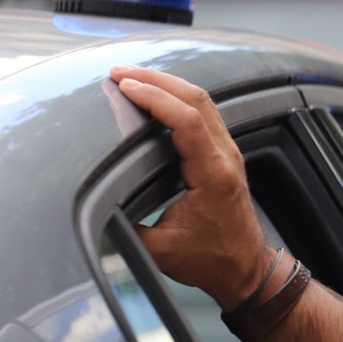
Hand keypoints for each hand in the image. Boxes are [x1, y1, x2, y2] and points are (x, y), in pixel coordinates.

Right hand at [110, 66, 274, 309]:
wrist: (245, 269)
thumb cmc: (212, 260)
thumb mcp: (160, 250)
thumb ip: (127, 230)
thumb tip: (97, 213)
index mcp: (214, 175)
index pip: (187, 120)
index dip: (154, 97)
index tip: (125, 86)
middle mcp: (226, 158)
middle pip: (197, 99)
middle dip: (156, 79)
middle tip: (120, 72)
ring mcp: (229, 154)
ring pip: (204, 102)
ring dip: (168, 84)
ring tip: (133, 77)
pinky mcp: (225, 157)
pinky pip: (205, 114)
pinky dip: (178, 99)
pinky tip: (157, 97)